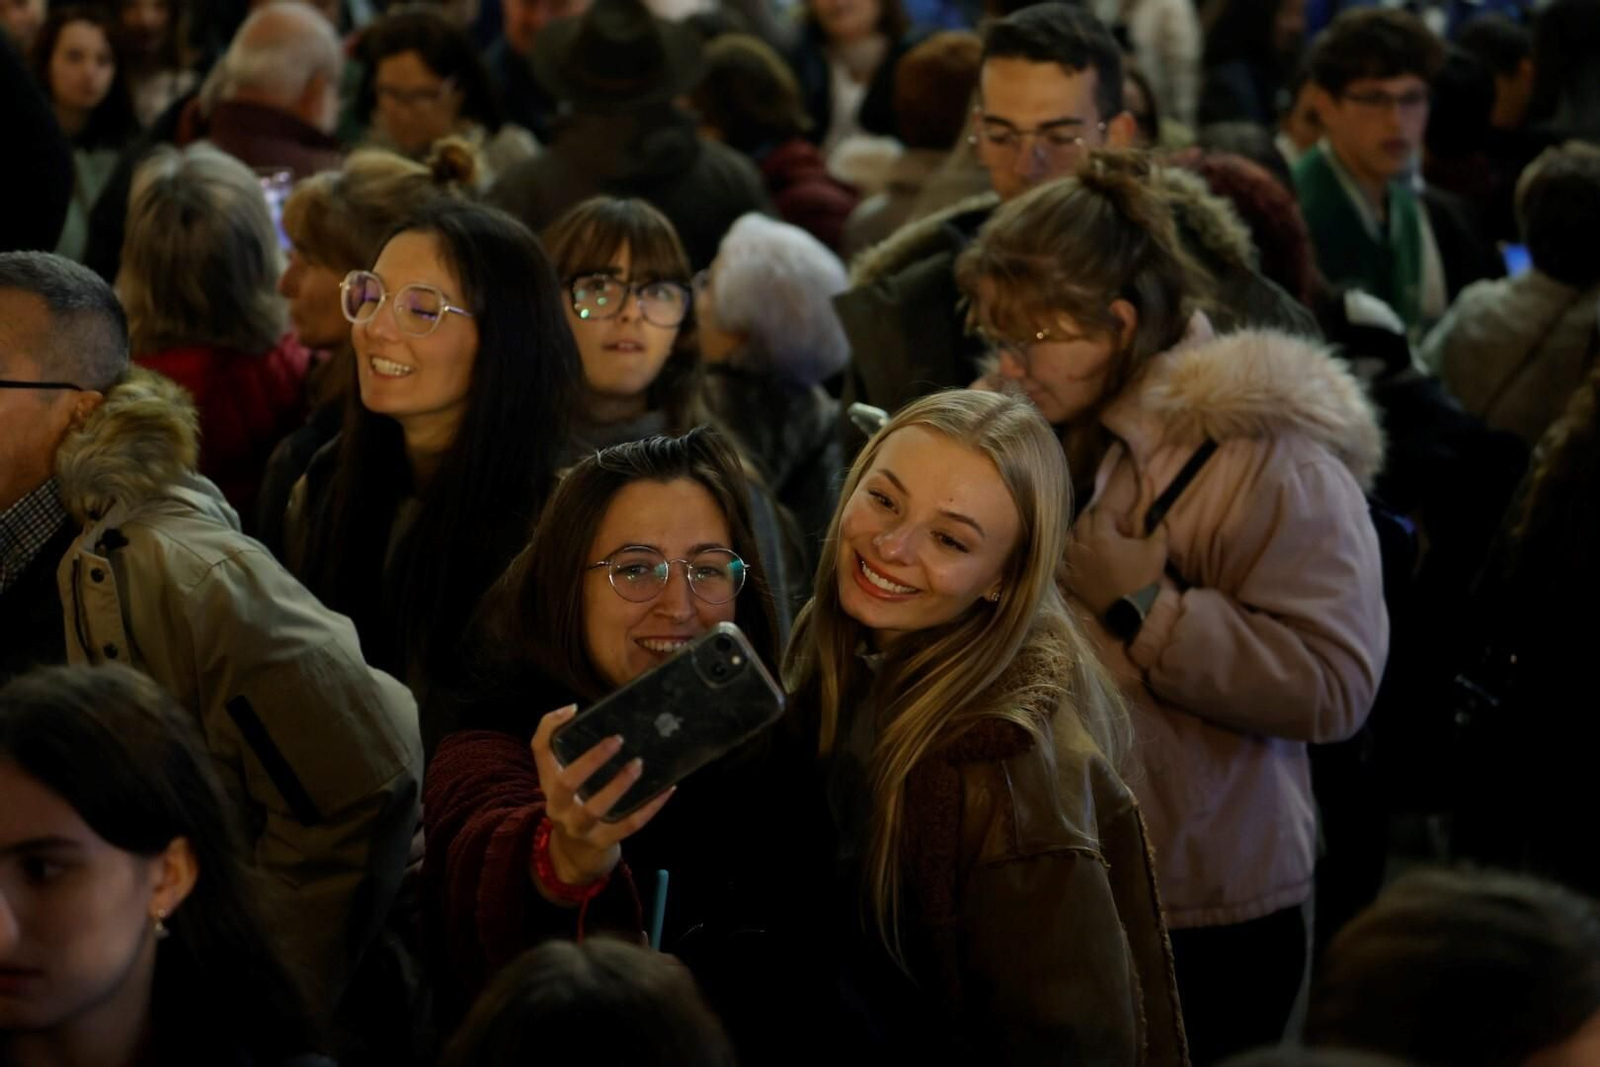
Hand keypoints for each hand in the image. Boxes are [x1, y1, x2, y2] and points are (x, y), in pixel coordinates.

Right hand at [530, 705, 674, 886]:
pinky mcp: (603, 842)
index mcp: (548, 783)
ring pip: (594, 809)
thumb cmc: (573, 805)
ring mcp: (580, 828)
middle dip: (591, 761)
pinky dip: (649, 807)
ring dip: (618, 786)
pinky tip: (667, 789)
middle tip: (617, 740)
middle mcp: (558, 807)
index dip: (550, 729)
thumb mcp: (562, 780)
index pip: (540, 751)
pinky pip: (628, 825)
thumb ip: (564, 748)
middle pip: (565, 783)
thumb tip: (572, 709)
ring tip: (638, 765)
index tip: (575, 709)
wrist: (574, 858)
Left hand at [1063, 504, 1167, 617]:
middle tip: (1111, 528)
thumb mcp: (1157, 549)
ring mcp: (1073, 563)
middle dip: (1097, 519)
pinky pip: (1062, 561)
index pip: (1101, 512)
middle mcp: (1082, 547)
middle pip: (1083, 521)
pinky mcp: (1070, 579)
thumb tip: (1158, 517)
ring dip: (1081, 534)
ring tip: (1094, 540)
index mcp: (1102, 536)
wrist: (1133, 610)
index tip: (1126, 526)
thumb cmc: (1144, 578)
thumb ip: (1158, 528)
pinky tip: (1081, 557)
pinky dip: (1070, 555)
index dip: (1115, 515)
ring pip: (1069, 538)